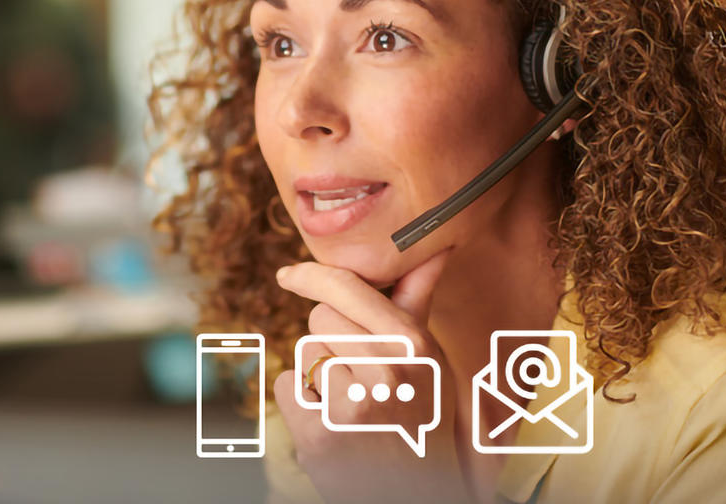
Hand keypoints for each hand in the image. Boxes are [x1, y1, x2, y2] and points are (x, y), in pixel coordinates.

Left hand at [273, 252, 471, 503]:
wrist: (418, 492)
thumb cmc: (421, 417)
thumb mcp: (430, 359)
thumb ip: (418, 300)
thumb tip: (437, 246)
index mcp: (414, 345)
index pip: (348, 289)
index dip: (312, 276)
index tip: (288, 274)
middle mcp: (387, 370)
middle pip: (320, 318)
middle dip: (330, 340)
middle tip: (359, 375)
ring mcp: (353, 404)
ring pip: (304, 352)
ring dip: (318, 373)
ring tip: (351, 403)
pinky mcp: (321, 433)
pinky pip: (288, 385)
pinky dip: (301, 402)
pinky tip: (331, 422)